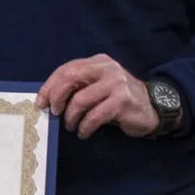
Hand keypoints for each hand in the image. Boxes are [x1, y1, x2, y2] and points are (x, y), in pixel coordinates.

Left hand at [38, 54, 158, 139]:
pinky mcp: (122, 101)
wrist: (153, 107)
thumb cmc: (119, 100)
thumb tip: (49, 100)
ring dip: (71, 117)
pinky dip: (84, 127)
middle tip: (54, 113)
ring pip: (80, 100)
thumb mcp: (99, 86)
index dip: (50, 86)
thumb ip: (79, 86)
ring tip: (71, 126)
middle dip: (56, 98)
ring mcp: (116, 84)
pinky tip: (83, 132)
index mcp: (98, 62)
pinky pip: (94, 116)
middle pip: (70, 78)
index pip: (66, 69)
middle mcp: (107, 69)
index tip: (41, 102)